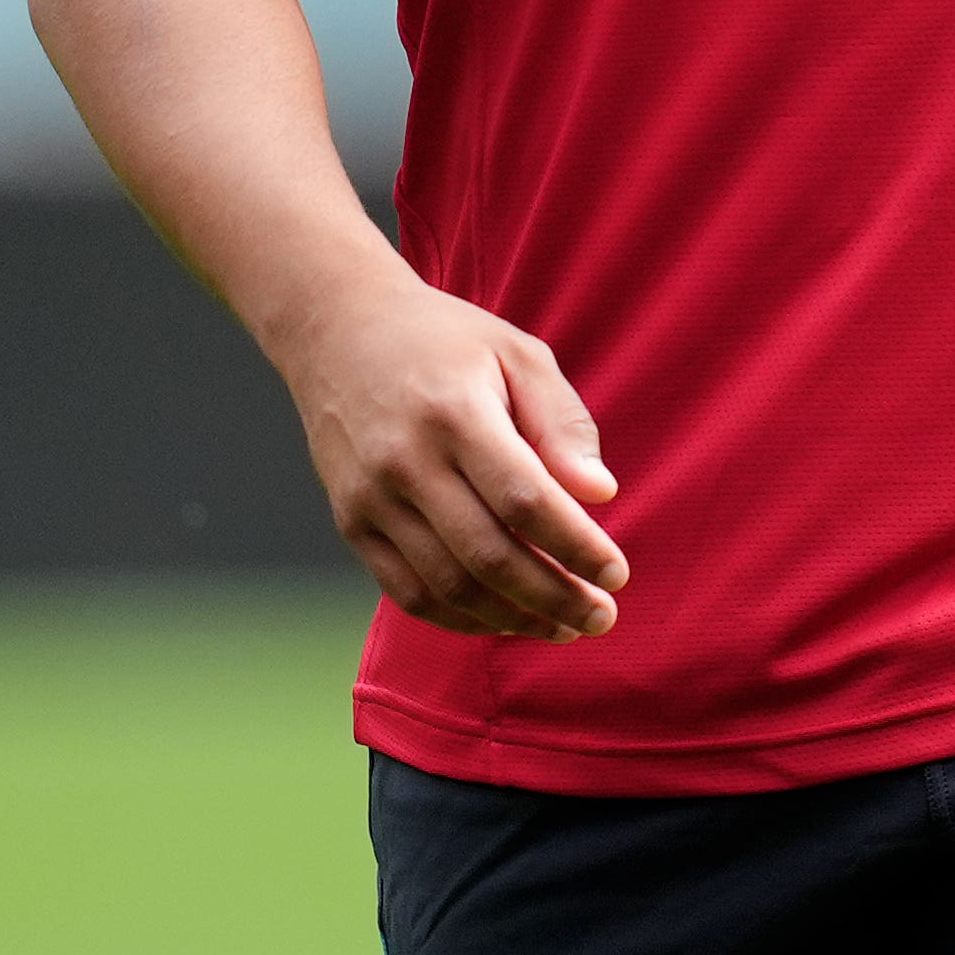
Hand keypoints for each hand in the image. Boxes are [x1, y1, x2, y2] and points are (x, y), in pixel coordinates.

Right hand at [266, 262, 628, 640]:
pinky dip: (461, 619)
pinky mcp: (351, 522)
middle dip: (554, 596)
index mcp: (455, 413)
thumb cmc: (446, 341)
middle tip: (601, 617)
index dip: (576, 547)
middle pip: (488, 555)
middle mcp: (406, 461)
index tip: (617, 574)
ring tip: (563, 626)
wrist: (337, 329)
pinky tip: (506, 620)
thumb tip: (601, 494)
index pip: (525, 500)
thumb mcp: (517, 353)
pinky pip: (408, 592)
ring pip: (448, 585)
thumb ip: (562, 422)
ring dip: (513, 618)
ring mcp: (371, 497)